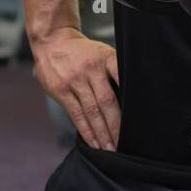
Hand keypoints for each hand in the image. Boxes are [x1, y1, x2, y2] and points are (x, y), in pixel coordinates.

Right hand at [32, 27, 120, 151]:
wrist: (52, 41)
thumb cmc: (84, 52)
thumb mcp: (102, 53)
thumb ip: (114, 73)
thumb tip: (130, 102)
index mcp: (106, 58)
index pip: (122, 77)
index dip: (130, 98)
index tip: (138, 119)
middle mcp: (90, 69)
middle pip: (107, 101)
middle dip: (116, 126)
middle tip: (124, 144)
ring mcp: (74, 80)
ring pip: (91, 111)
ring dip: (102, 133)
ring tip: (110, 149)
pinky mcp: (61, 90)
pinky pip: (76, 114)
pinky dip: (86, 131)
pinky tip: (94, 143)